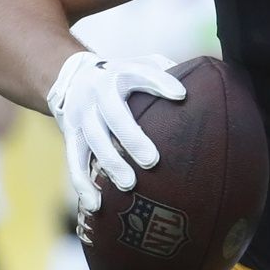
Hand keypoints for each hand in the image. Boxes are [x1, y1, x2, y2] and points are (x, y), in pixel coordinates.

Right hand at [46, 52, 182, 212]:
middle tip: (152, 161)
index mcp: (120, 74)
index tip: (181, 95)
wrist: (72, 79)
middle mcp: (97, 93)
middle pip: (114, 114)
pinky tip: (96, 205)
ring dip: (109, 163)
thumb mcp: (141, 65)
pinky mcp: (70, 136)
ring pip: (93, 140)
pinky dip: (83, 183)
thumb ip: (166, 71)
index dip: (160, 82)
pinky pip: (74, 161)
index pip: (141, 74)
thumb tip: (198, 85)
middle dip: (131, 137)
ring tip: (129, 185)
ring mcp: (81, 115)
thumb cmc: (122, 77)